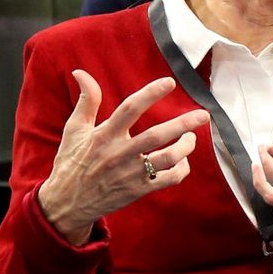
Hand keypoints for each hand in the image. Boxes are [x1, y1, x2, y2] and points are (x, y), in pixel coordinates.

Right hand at [36, 71, 210, 245]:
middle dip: (182, 124)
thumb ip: (86, 101)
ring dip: (185, 147)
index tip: (169, 82)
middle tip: (204, 115)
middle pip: (156, 136)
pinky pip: (168, 180)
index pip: (130, 109)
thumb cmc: (72, 161)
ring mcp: (131, 174)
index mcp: (104, 135)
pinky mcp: (138, 190)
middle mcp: (119, 153)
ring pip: (167, 159)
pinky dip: (181, 169)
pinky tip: (183, 160)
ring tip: (192, 137)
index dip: (150, 94)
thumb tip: (81, 72)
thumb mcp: (74, 129)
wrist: (68, 201)